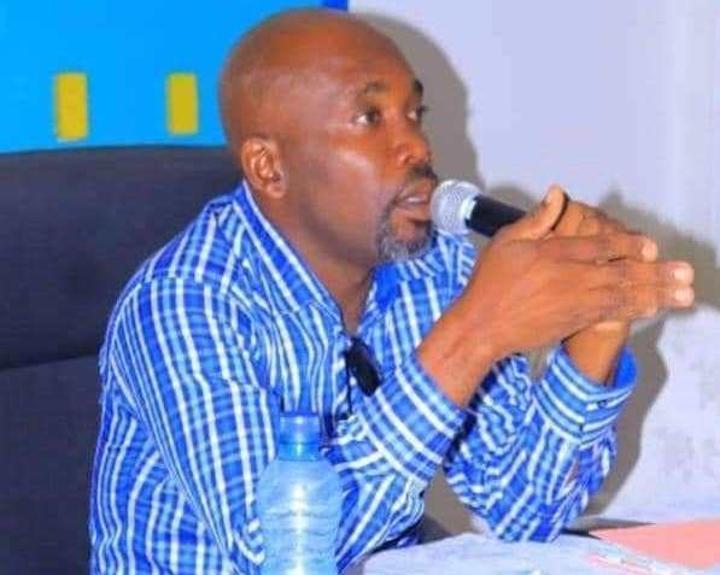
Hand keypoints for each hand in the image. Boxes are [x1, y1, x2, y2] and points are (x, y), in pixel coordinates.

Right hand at [455, 187, 694, 362]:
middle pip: (623, 273)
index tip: (652, 246)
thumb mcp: (506, 242)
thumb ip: (537, 219)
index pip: (602, 245)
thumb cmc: (490, 282)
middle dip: (658, 273)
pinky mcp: (574, 321)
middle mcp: (571, 277)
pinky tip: (655, 307)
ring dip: (657, 294)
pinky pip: (612, 314)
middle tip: (686, 274)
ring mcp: (575, 302)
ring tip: (685, 294)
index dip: (631, 246)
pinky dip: (635, 310)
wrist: (482, 326)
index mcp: (555, 253)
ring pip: (624, 295)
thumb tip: (558, 193)